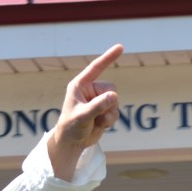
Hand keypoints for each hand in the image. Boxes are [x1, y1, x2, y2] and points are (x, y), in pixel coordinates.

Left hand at [47, 44, 123, 180]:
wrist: (72, 143)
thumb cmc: (71, 127)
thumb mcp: (83, 116)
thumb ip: (98, 105)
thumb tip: (114, 96)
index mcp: (80, 85)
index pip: (96, 68)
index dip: (108, 57)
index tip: (120, 47)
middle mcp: (90, 90)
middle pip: (111, 89)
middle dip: (107, 103)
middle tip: (95, 115)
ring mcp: (98, 100)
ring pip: (116, 101)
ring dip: (108, 114)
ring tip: (96, 121)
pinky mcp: (104, 111)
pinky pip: (116, 112)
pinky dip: (110, 120)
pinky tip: (99, 125)